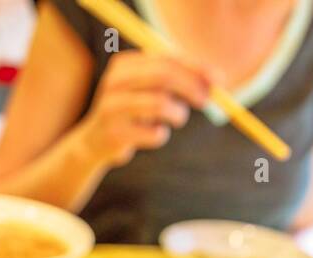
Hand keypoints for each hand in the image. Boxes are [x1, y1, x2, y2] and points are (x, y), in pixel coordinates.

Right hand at [75, 51, 210, 166]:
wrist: (94, 143)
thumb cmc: (132, 112)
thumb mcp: (150, 89)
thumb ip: (178, 79)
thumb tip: (216, 78)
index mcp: (124, 65)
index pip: (166, 59)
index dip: (195, 68)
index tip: (218, 79)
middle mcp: (115, 82)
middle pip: (164, 76)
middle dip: (191, 87)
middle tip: (206, 100)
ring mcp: (112, 108)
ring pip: (160, 104)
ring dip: (177, 114)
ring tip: (175, 119)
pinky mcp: (115, 134)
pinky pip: (154, 133)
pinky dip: (161, 135)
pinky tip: (152, 134)